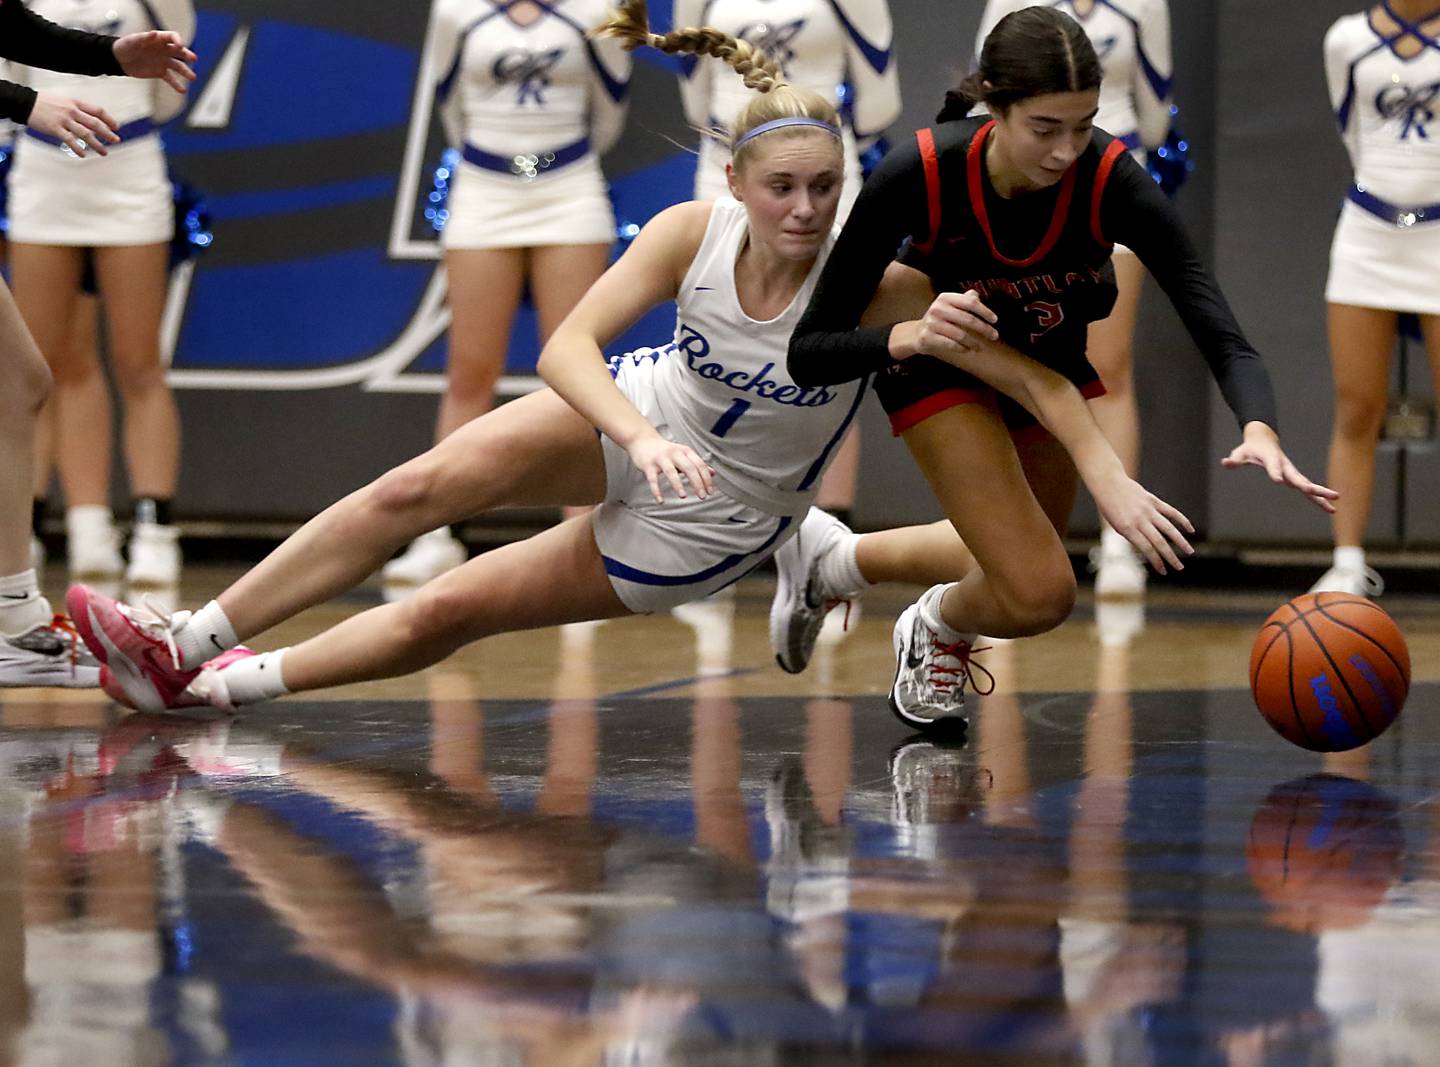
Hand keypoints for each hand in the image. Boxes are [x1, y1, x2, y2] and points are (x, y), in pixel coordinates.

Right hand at [26, 94, 117, 155]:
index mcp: (75, 103)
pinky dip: (78, 148)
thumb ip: (77, 109)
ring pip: (85, 134)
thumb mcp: (64, 101)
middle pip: (95, 123)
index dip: (109, 119)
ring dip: (97, 144)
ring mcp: (64, 120)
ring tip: (104, 152)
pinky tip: (84, 154)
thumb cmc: (45, 103)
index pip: (97, 110)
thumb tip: (90, 120)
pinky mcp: (56, 128)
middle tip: (116, 140)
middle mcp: (72, 111)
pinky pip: (70, 140)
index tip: (116, 127)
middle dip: (107, 133)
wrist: (25, 102)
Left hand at [113, 30, 197, 92]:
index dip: (177, 40)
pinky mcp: (160, 73)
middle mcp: (164, 50)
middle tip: (193, 59)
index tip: (180, 45)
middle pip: (179, 52)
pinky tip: (182, 90)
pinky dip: (177, 85)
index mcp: (159, 40)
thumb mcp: (133, 41)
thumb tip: (155, 34)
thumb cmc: (125, 46)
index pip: (172, 37)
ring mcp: (163, 62)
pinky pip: (171, 79)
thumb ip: (144, 38)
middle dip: (187, 55)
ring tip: (192, 77)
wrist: (119, 60)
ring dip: (186, 72)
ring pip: (178, 67)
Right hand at [627, 432, 714, 502]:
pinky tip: (660, 501)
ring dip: (678, 484)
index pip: (700, 465)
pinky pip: (653, 479)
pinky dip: (656, 491)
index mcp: (685, 451)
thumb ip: (697, 464)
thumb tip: (712, 473)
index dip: (706, 479)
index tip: (710, 491)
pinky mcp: (648, 465)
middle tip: (702, 496)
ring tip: (683, 496)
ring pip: (671, 472)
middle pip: (689, 468)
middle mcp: (674, 453)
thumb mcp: (683, 454)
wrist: (642, 440)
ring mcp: (661, 459)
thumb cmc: (665, 451)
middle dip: (697, 483)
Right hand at [906, 290, 999, 361]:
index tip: (995, 320)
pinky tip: (967, 350)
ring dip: (974, 342)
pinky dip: (962, 348)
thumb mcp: (949, 306)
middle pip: (968, 319)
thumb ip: (963, 300)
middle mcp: (938, 308)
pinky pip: (950, 344)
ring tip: (980, 347)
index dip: (985, 311)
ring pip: (960, 334)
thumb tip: (976, 295)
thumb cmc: (939, 319)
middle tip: (994, 336)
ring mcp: (932, 323)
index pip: (970, 302)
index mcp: (945, 298)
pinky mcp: (928, 337)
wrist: (917, 333)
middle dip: (984, 329)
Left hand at [1092, 471, 1194, 574]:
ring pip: (1169, 528)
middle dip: (1170, 556)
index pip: (1146, 549)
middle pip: (1159, 542)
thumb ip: (1133, 535)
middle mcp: (1139, 520)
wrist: (1109, 484)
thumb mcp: (1116, 525)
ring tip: (1190, 551)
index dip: (1156, 561)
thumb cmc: (1110, 508)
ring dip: (1181, 541)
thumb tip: (1150, 547)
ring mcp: (1148, 510)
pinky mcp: (1154, 501)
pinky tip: (1190, 530)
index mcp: (1128, 529)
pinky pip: (1171, 512)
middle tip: (1180, 567)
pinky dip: (1182, 520)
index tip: (1163, 571)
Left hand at [1222, 422, 1338, 512]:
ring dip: (1321, 496)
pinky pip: (1307, 490)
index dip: (1275, 473)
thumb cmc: (1250, 448)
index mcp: (1272, 459)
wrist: (1264, 440)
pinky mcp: (1294, 479)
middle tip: (1319, 493)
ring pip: (1308, 486)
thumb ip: (1234, 459)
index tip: (1278, 481)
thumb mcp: (1240, 453)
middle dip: (1309, 487)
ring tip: (1334, 507)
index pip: (1274, 467)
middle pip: (1298, 478)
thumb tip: (1226, 462)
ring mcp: (1292, 473)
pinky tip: (1329, 509)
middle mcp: (1285, 467)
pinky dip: (1318, 499)